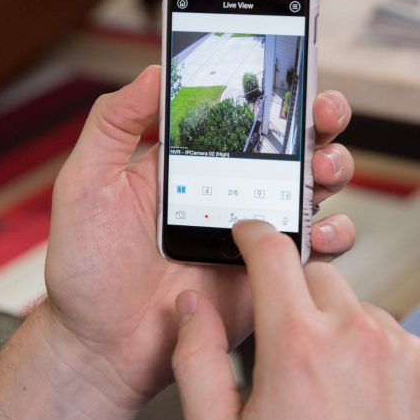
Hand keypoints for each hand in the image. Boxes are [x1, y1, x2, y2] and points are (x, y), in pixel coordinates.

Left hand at [43, 65, 356, 408]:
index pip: (242, 112)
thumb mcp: (86, 184)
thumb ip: (112, 124)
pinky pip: (318, 250)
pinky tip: (314, 234)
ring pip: (315, 188)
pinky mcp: (271, 275)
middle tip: (321, 116)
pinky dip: (333, 235)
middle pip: (293, 143)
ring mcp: (256, 232)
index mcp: (193, 162)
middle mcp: (232, 190)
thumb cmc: (86, 268)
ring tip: (321, 173)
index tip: (292, 72)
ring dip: (332, 169)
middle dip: (320, 121)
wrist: (102, 347)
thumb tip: (153, 71)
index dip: (274, 90)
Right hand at [172, 221, 419, 419]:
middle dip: (299, 302)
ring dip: (347, 338)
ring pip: (366, 314)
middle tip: (291, 358)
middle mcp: (360, 336)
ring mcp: (412, 352)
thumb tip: (192, 307)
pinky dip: (390, 367)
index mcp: (298, 346)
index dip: (255, 235)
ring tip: (337, 402)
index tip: (251, 235)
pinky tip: (377, 415)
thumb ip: (197, 361)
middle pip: (321, 280)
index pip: (272, 252)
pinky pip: (409, 346)